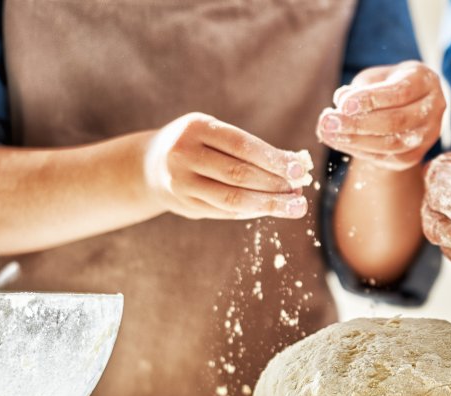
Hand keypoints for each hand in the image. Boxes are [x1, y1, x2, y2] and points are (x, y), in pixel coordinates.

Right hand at [143, 112, 312, 219]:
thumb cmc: (198, 144)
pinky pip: (225, 212)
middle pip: (238, 174)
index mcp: (196, 128)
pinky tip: (270, 209)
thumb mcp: (215, 133)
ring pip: (232, 199)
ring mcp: (181, 182)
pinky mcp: (185, 205)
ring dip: (268, 204)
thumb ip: (249, 149)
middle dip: (274, 185)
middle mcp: (183, 154)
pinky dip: (252, 212)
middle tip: (300, 192)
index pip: (242, 145)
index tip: (299, 169)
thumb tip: (297, 166)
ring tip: (293, 206)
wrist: (150, 164)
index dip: (273, 159)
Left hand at [316, 61, 445, 171]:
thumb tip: (340, 101)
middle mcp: (434, 109)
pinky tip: (339, 141)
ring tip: (327, 132)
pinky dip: (359, 150)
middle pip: (396, 121)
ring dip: (355, 140)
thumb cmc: (389, 84)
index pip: (400, 92)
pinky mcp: (415, 155)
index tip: (343, 103)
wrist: (409, 104)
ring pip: (392, 144)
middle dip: (358, 123)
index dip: (371, 99)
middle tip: (328, 121)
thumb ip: (360, 87)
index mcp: (425, 81)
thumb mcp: (376, 77)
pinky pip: (387, 158)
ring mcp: (428, 136)